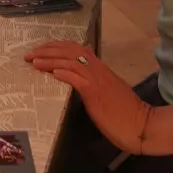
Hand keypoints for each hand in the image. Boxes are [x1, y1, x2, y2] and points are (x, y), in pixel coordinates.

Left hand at [25, 41, 151, 153]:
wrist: (142, 125)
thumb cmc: (125, 113)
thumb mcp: (107, 92)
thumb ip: (93, 83)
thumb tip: (77, 81)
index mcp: (100, 69)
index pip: (76, 49)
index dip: (57, 47)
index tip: (41, 49)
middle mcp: (97, 69)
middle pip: (69, 51)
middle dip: (47, 50)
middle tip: (30, 54)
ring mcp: (97, 79)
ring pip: (70, 61)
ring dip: (49, 59)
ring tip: (34, 61)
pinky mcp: (95, 92)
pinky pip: (77, 78)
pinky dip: (64, 73)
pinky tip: (53, 72)